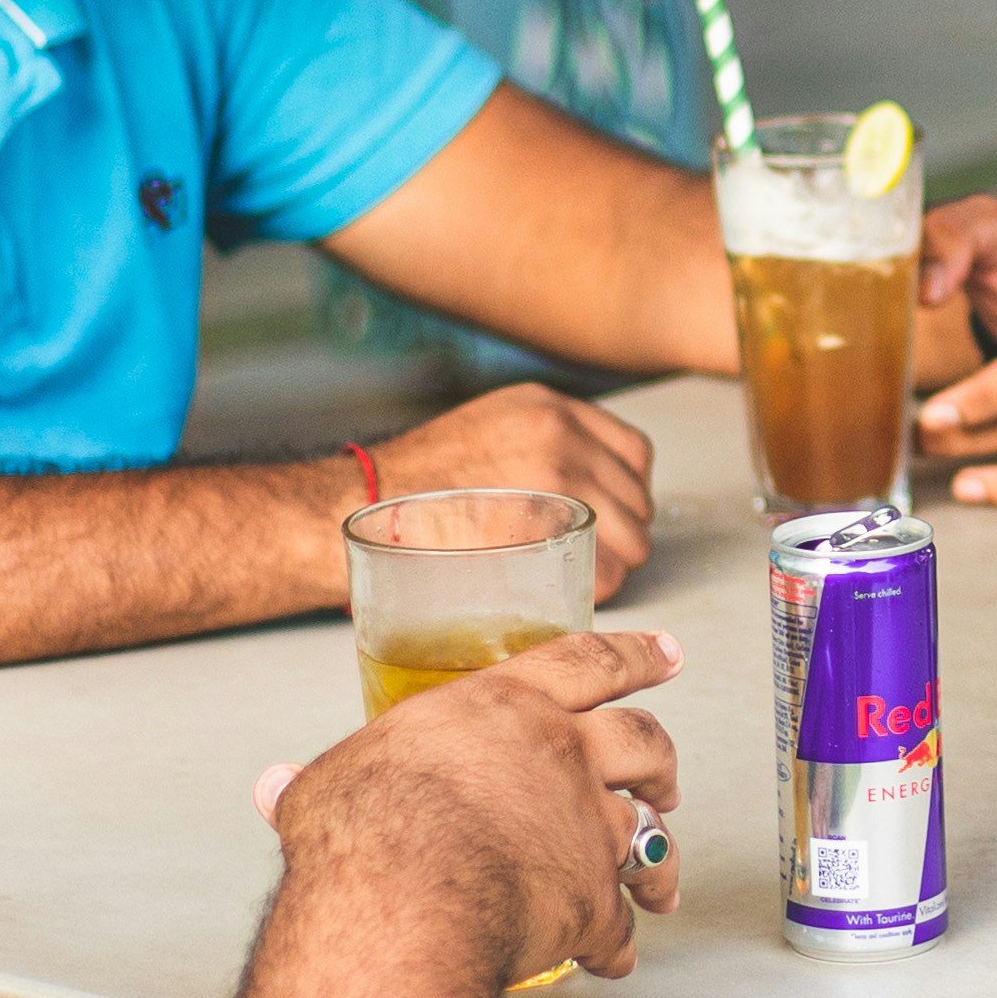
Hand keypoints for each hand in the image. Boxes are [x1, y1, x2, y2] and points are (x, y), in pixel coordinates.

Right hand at [259, 626, 688, 983]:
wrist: (406, 896)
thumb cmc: (363, 829)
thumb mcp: (329, 784)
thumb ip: (317, 781)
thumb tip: (273, 787)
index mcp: (506, 708)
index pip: (587, 661)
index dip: (635, 655)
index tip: (668, 654)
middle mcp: (563, 757)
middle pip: (643, 740)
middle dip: (660, 758)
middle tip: (667, 775)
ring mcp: (588, 827)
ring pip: (652, 832)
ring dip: (662, 857)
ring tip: (662, 881)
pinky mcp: (594, 900)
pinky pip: (621, 923)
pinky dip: (621, 942)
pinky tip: (613, 958)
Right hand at [362, 386, 658, 596]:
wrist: (358, 505)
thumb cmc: (414, 484)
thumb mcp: (488, 431)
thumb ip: (543, 444)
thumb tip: (592, 484)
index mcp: (550, 408)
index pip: (635, 453)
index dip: (625, 493)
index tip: (607, 516)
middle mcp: (560, 435)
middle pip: (638, 502)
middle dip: (620, 535)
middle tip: (584, 554)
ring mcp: (554, 482)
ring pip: (633, 541)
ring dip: (611, 565)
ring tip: (567, 572)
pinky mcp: (540, 533)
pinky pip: (606, 573)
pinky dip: (591, 589)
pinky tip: (555, 587)